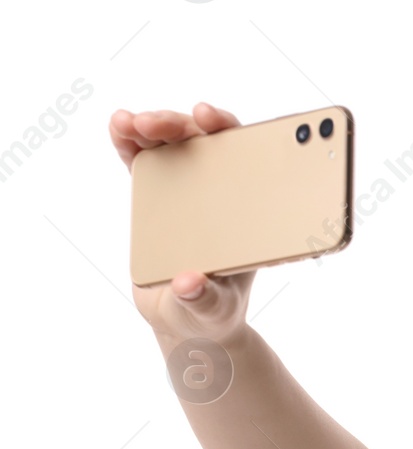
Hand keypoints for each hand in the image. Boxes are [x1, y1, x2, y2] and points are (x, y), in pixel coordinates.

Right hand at [111, 102, 255, 345]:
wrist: (186, 320)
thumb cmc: (212, 312)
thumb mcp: (212, 310)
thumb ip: (203, 299)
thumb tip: (189, 282)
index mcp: (247, 213)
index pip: (246, 159)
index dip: (229, 131)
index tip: (208, 117)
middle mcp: (221, 193)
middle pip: (205, 143)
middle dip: (181, 125)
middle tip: (155, 123)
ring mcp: (188, 191)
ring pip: (173, 144)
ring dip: (152, 126)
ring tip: (130, 124)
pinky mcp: (156, 196)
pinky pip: (142, 160)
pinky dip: (129, 141)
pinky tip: (118, 127)